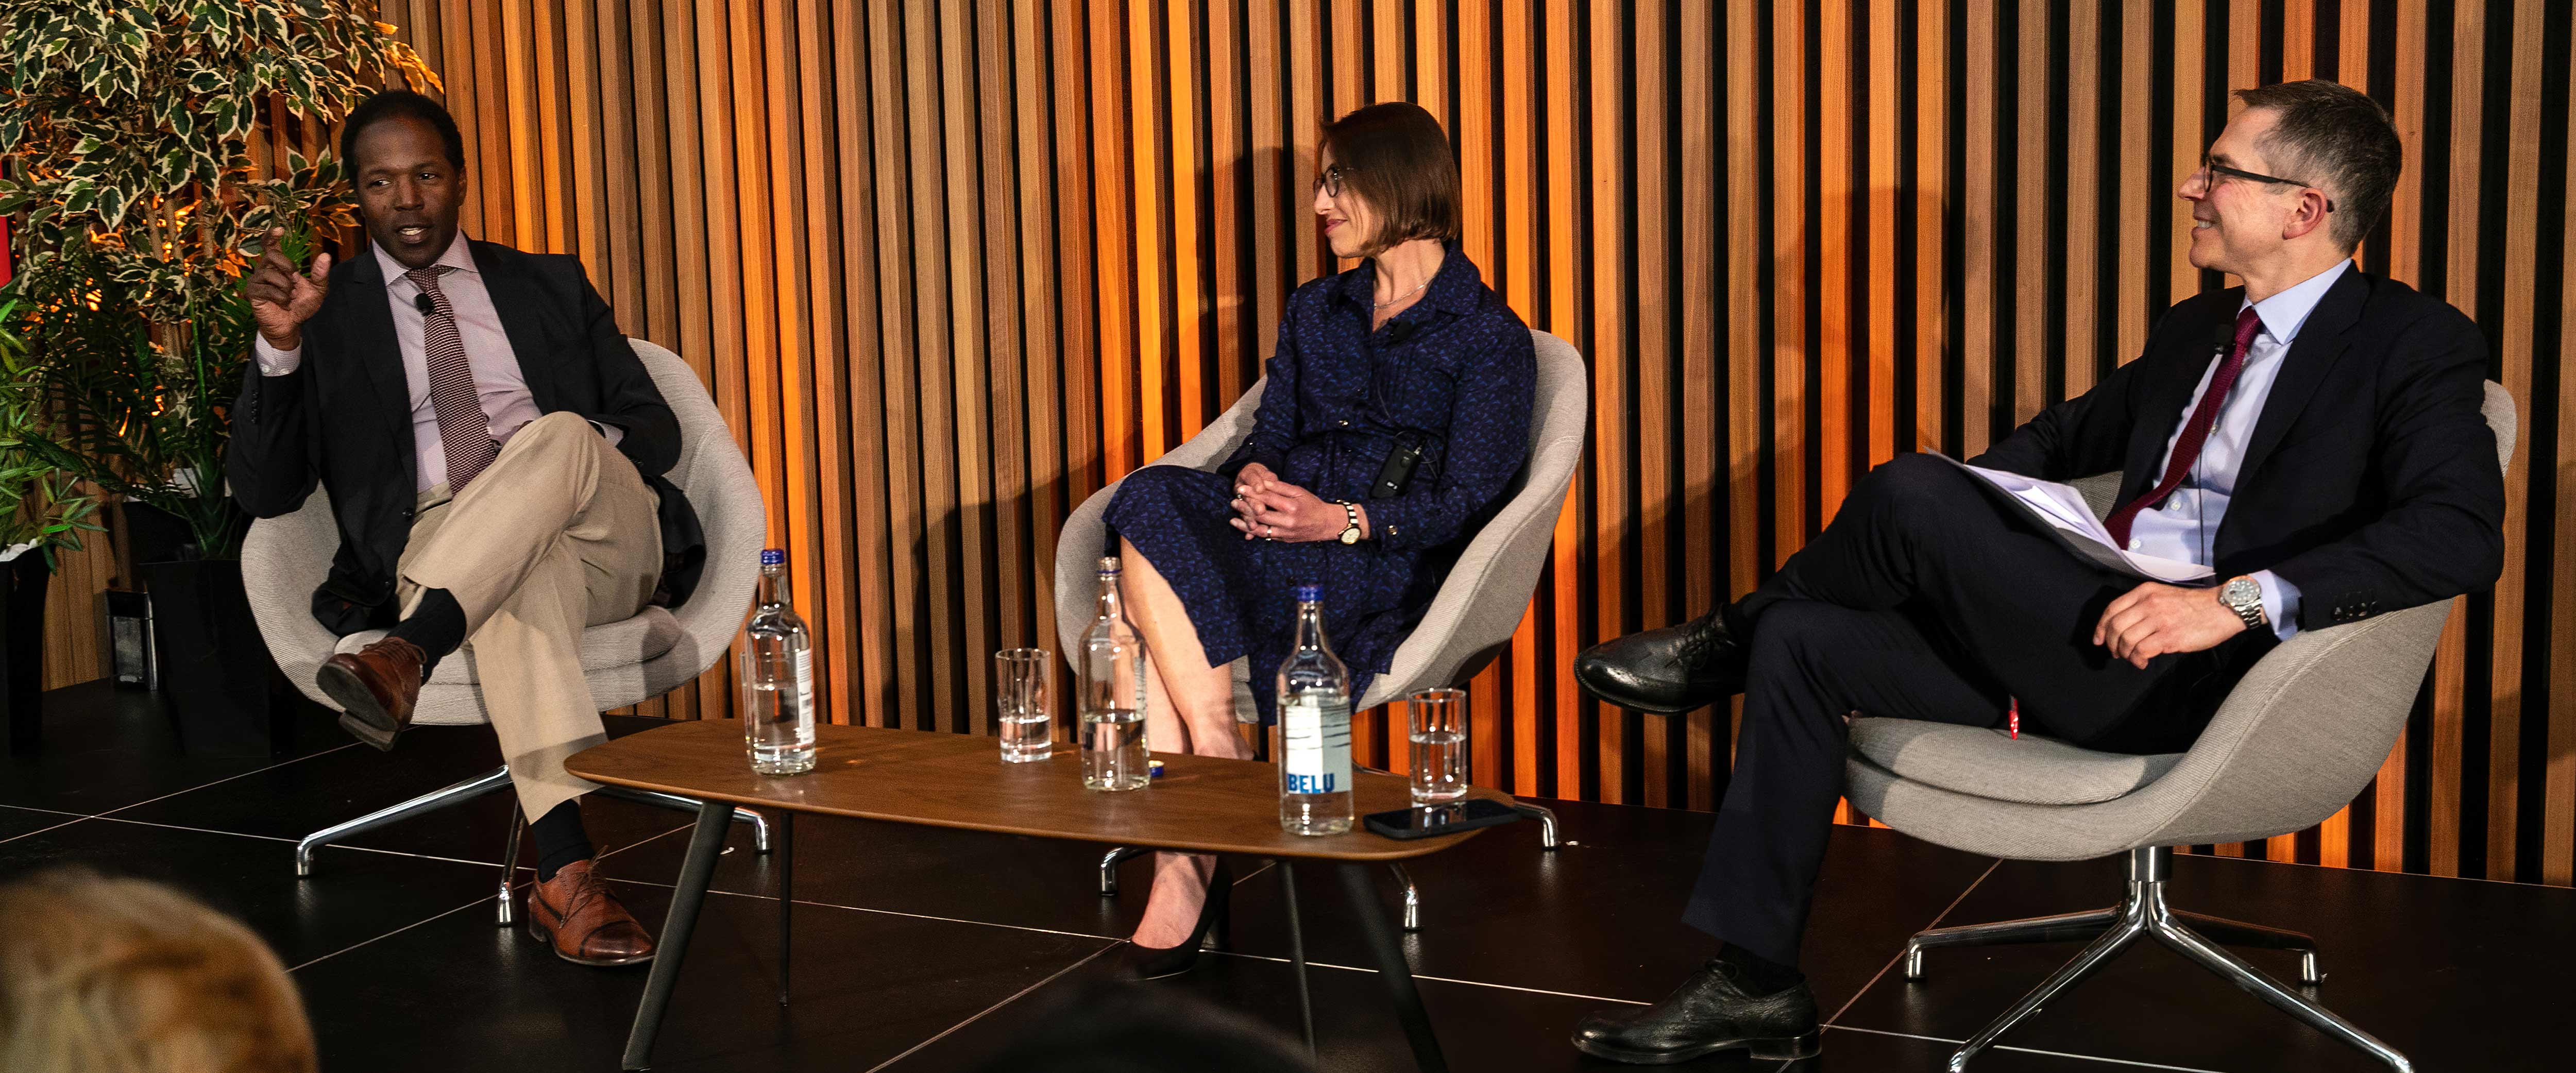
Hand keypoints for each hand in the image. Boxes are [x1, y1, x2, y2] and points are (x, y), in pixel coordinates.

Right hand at [243, 226, 331, 349]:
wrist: (292, 325)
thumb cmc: (301, 305)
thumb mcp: (317, 290)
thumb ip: (320, 274)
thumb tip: (326, 256)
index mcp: (278, 265)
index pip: (270, 245)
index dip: (272, 236)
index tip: (279, 229)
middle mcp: (265, 269)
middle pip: (273, 255)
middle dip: (289, 268)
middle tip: (295, 281)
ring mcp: (256, 280)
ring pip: (271, 274)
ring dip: (286, 288)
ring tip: (290, 297)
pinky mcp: (252, 292)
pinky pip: (267, 289)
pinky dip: (281, 298)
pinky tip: (283, 304)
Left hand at [1229, 476, 1347, 541]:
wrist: (1326, 524)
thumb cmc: (1312, 505)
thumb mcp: (1299, 492)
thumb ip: (1280, 487)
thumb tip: (1263, 481)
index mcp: (1291, 506)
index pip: (1267, 498)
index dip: (1252, 493)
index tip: (1241, 488)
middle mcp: (1287, 521)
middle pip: (1260, 514)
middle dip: (1245, 507)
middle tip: (1233, 501)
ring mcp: (1285, 533)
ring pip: (1260, 529)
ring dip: (1245, 523)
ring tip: (1233, 517)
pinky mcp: (1284, 540)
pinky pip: (1265, 536)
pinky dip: (1253, 532)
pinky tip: (1244, 527)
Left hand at [2091, 581, 2245, 669]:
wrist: (2223, 608)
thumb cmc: (2195, 605)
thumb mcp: (2164, 596)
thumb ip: (2143, 607)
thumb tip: (2126, 629)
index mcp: (2145, 592)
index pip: (2112, 609)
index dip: (2100, 627)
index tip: (2098, 640)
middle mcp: (2149, 603)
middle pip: (2115, 626)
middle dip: (2111, 643)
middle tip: (2115, 653)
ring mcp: (2159, 619)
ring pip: (2126, 640)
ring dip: (2124, 653)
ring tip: (2132, 658)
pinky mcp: (2169, 636)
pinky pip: (2141, 651)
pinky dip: (2137, 660)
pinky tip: (2142, 662)